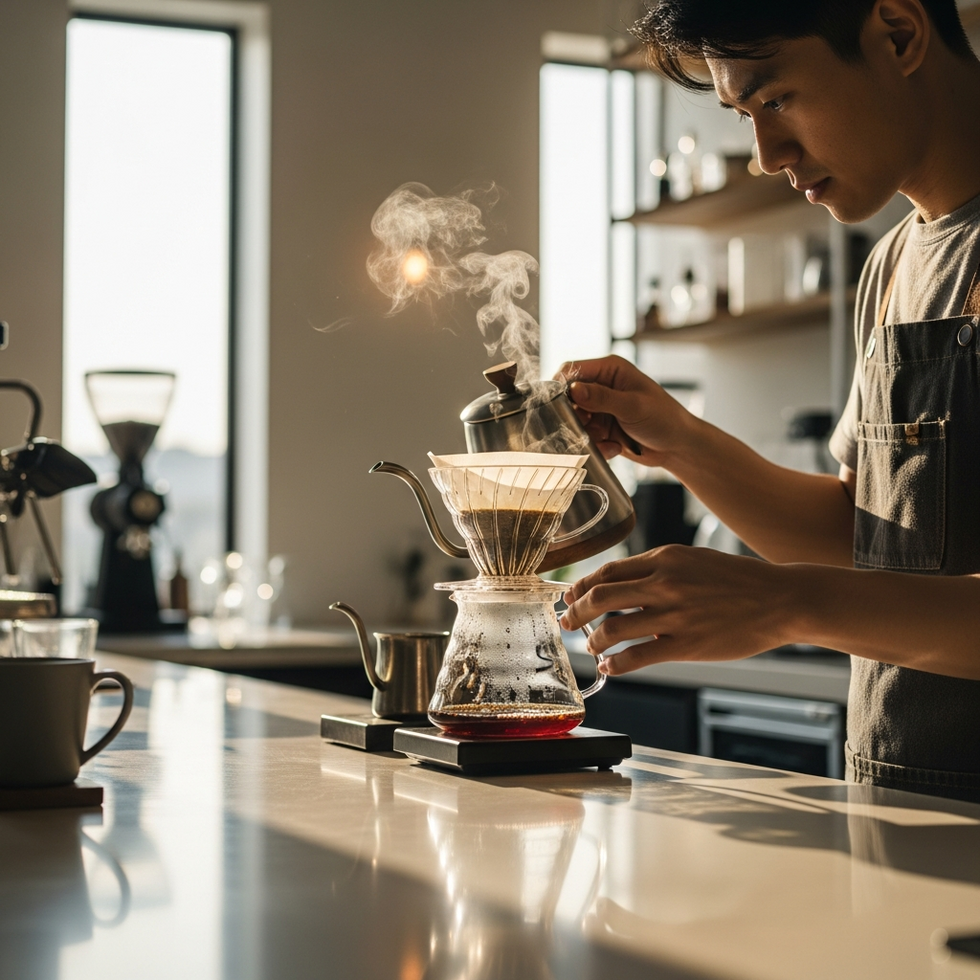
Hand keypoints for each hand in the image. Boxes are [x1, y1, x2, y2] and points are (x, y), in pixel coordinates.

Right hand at [555, 355, 694, 464]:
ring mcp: (601, 409)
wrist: (678, 447)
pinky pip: (585, 437)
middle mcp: (603, 387)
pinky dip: (596, 445)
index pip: (573, 370)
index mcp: (610, 370)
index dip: (561, 386)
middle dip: (575, 417)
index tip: (557, 405)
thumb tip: (573, 390)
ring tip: (607, 441)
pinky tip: (615, 447)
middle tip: (586, 428)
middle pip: (569, 398)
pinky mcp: (602, 428)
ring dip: (586, 435)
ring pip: (575, 421)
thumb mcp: (633, 406)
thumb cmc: (665, 419)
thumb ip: (602, 398)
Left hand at [560, 546, 793, 674]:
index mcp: (665, 558)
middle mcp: (665, 583)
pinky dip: (617, 664)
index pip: (608, 572)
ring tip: (592, 647)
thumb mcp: (693, 559)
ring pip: (613, 628)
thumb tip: (619, 586)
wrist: (781, 598)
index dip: (582, 586)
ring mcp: (675, 615)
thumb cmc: (737, 580)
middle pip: (600, 597)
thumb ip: (657, 569)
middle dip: (575, 612)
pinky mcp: (686, 645)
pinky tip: (612, 666)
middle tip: (567, 622)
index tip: (571, 596)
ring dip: (594, 641)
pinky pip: (637, 656)